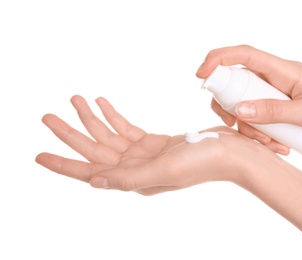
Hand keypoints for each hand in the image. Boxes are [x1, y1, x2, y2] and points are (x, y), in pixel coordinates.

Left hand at [35, 95, 256, 195]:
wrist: (233, 153)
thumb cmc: (205, 162)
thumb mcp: (165, 171)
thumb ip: (129, 178)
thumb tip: (95, 182)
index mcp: (135, 179)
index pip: (91, 173)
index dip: (64, 164)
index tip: (40, 155)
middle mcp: (136, 169)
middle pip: (95, 150)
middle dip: (71, 133)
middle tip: (47, 116)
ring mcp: (145, 155)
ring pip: (109, 136)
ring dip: (91, 118)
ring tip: (75, 99)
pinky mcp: (154, 142)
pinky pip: (127, 128)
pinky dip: (113, 116)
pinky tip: (102, 103)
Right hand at [196, 45, 301, 149]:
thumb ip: (273, 111)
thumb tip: (238, 108)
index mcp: (284, 70)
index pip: (244, 55)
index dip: (218, 60)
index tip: (201, 76)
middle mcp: (277, 79)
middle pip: (237, 85)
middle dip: (234, 110)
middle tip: (244, 130)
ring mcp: (277, 95)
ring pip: (245, 106)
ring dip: (250, 128)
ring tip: (273, 145)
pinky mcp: (279, 109)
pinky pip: (258, 119)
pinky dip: (261, 134)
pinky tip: (278, 147)